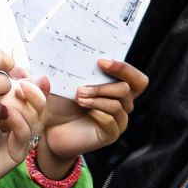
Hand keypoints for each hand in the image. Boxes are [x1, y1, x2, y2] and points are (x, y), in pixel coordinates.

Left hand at [0, 76, 46, 187]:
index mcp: (13, 108)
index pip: (31, 89)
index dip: (27, 78)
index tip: (16, 68)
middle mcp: (21, 122)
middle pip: (38, 101)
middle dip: (32, 89)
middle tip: (22, 82)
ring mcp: (20, 138)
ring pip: (35, 117)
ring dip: (25, 104)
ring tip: (12, 95)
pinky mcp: (16, 153)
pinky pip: (25, 134)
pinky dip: (18, 121)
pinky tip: (6, 113)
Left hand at [36, 59, 149, 176]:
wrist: (49, 130)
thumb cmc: (60, 104)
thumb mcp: (66, 83)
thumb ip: (70, 69)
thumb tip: (63, 54)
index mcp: (116, 87)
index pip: (134, 76)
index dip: (123, 66)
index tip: (101, 61)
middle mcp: (123, 102)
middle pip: (138, 84)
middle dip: (119, 73)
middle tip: (99, 67)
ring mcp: (119, 119)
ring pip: (121, 101)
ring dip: (99, 93)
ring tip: (79, 94)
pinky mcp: (111, 133)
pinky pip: (112, 119)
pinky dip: (97, 110)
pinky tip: (82, 107)